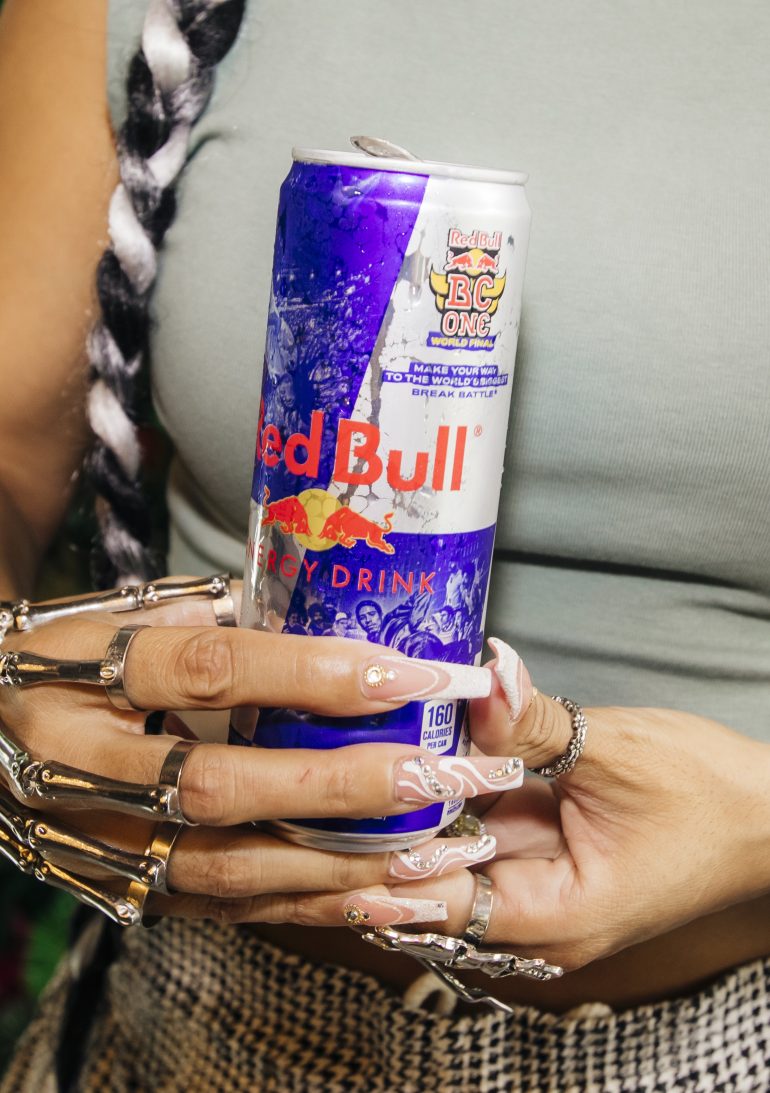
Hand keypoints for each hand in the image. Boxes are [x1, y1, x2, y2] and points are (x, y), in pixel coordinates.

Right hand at [0, 578, 520, 926]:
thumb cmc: (57, 663)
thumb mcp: (110, 619)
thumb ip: (208, 614)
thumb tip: (320, 602)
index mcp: (81, 675)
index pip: (212, 669)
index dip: (316, 673)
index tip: (411, 673)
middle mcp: (85, 766)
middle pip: (225, 783)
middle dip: (346, 783)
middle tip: (446, 774)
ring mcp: (100, 840)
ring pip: (229, 863)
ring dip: (343, 862)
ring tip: (440, 850)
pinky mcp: (123, 886)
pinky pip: (225, 908)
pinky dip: (312, 909)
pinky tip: (387, 902)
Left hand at [342, 638, 769, 970]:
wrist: (761, 816)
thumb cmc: (709, 798)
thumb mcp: (618, 752)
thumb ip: (536, 722)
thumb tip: (479, 676)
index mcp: (556, 915)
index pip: (437, 903)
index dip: (377, 862)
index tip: (329, 820)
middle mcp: (533, 920)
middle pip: (425, 891)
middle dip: (369, 844)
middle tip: (307, 796)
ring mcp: (531, 891)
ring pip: (441, 864)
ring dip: (396, 824)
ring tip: (332, 781)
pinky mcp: (533, 860)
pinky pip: (468, 839)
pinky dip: (435, 809)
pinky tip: (395, 773)